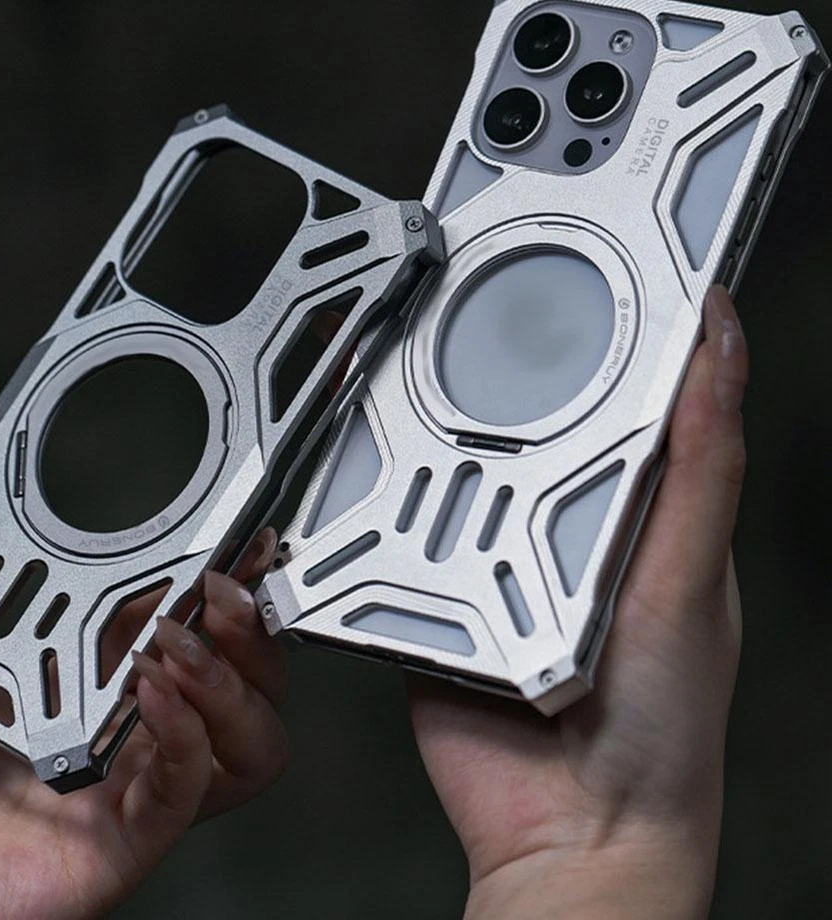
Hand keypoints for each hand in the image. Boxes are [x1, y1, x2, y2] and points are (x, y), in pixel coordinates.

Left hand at [0, 371, 288, 919]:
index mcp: (99, 673)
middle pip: (254, 677)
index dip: (238, 576)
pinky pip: (192, 788)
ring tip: (182, 638)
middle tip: (225, 582)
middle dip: (255, 624)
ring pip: (254, 737)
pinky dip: (187, 732)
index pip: (203, 620)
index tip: (242, 529)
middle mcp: (130, 725)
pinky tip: (150, 690)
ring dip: (235, 679)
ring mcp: (133, 783)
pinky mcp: (122, 840)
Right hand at [409, 286, 747, 918]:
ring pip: (438, 455)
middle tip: (444, 269)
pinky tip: (343, 450)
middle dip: (475, 339)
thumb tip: (718, 346)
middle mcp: (554, 511)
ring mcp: (485, 546)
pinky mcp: (426, 587)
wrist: (570, 830)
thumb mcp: (693, 577)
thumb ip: (699, 466)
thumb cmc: (659, 721)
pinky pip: (388, 528)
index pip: (615, 378)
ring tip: (374, 342)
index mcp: (629, 495)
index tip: (579, 229)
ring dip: (403, 407)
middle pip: (508, 406)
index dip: (603, 303)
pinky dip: (362, 490)